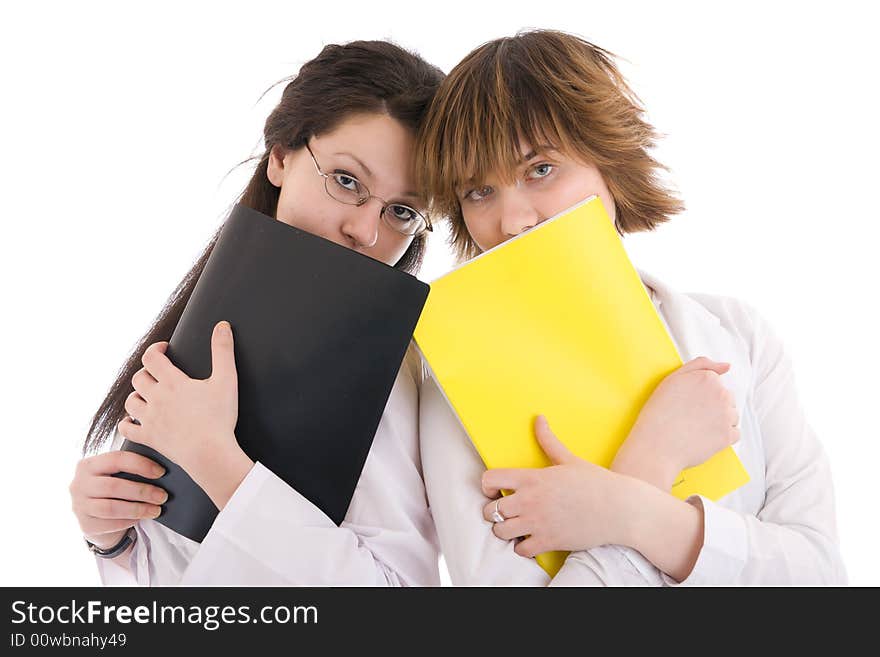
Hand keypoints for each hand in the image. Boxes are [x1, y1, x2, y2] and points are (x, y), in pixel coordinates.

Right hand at [70, 450, 166, 548]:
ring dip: (138, 509)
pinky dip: (129, 521)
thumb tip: (159, 472)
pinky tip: (142, 518)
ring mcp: (79, 506)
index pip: (116, 459)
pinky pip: (110, 524)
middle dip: (142, 491)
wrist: (97, 516)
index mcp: (88, 464)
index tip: (161, 472)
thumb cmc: (113, 488)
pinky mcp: (85, 525)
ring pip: (111, 508)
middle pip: (114, 486)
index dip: (140, 465)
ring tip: (156, 510)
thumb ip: (129, 469)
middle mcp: (79, 484)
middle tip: (162, 496)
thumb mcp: (116, 474)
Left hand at [117, 321, 244, 487]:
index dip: (155, 349)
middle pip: (138, 378)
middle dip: (148, 373)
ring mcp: (150, 419)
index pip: (151, 357)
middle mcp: (156, 398)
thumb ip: (223, 350)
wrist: (210, 453)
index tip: (164, 350)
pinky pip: (127, 429)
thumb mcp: (227, 380)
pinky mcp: (149, 438)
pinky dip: (128, 422)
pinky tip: (136, 420)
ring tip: (149, 395)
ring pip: (130, 401)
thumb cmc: (220, 418)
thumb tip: (222, 326)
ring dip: (138, 396)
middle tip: (160, 374)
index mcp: (172, 382)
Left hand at [481, 415, 634, 556]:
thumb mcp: (569, 459)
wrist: (620, 509)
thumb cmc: (596, 482)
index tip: (495, 490)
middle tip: (506, 510)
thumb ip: (548, 440)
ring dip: (505, 530)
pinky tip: (531, 538)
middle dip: (493, 511)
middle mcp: (530, 500)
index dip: (487, 485)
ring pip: (500, 532)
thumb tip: (539, 418)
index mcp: (532, 478)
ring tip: (516, 525)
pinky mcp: (548, 542)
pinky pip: (520, 550)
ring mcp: (538, 523)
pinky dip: (522, 547)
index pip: (489, 479)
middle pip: (489, 510)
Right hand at [611, 356, 739, 489]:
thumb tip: (727, 366)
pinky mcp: (728, 436)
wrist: (656, 446)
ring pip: (732, 415)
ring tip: (696, 427)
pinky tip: (704, 437)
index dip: (700, 394)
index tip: (686, 403)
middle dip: (713, 406)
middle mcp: (721, 394)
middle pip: (727, 399)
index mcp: (708, 378)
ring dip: (719, 421)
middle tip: (689, 416)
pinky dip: (722, 437)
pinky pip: (734, 434)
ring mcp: (726, 415)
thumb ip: (701, 365)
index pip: (715, 383)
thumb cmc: (659, 412)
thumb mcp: (673, 379)